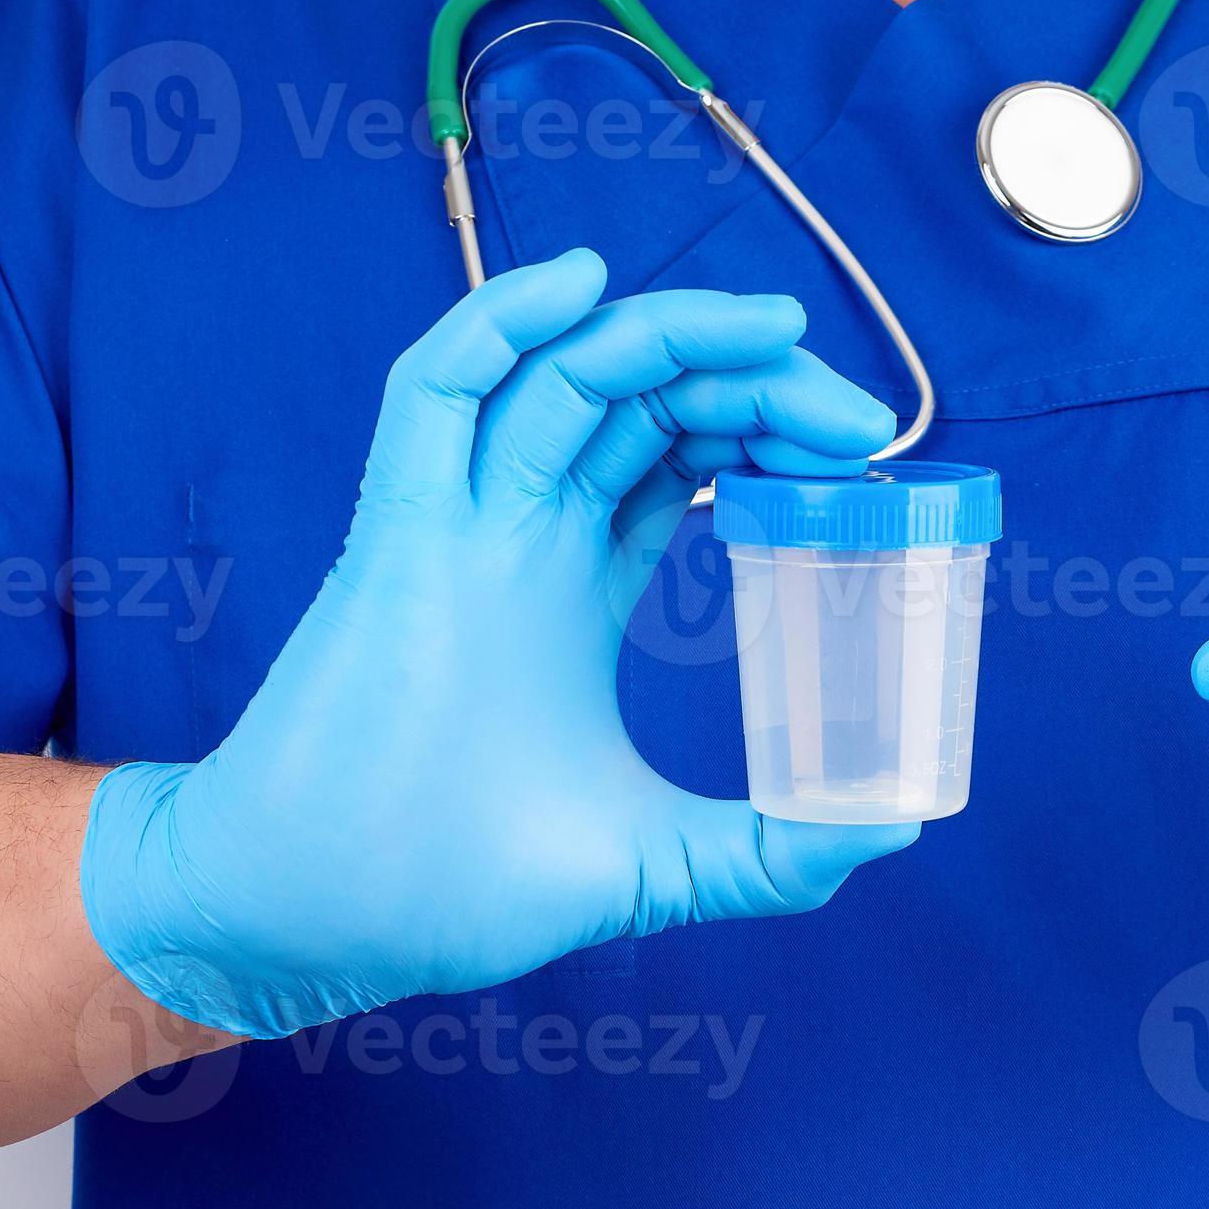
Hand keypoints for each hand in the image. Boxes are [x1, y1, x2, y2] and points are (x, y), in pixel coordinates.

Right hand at [81, 250, 916, 1038]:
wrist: (316, 924)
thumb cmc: (454, 884)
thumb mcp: (658, 864)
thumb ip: (772, 854)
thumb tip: (892, 829)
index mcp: (572, 583)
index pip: (682, 456)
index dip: (765, 425)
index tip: (862, 450)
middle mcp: (517, 534)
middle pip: (642, 400)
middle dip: (750, 379)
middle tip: (856, 416)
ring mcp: (455, 526)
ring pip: (561, 374)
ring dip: (667, 332)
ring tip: (773, 326)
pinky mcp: (394, 537)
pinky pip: (435, 394)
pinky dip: (501, 323)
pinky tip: (586, 284)